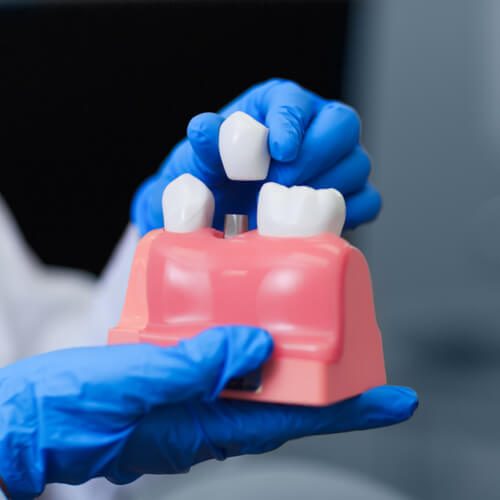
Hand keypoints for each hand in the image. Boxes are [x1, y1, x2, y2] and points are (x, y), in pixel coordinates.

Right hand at [0, 327, 416, 497]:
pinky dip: (244, 341)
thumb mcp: (135, 384)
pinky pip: (221, 361)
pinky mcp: (169, 381)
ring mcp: (189, 399)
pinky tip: (245, 317)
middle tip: (361, 344)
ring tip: (313, 322)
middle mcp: (208, 415)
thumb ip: (197, 366)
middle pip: (285, 396)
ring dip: (289, 353)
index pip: (296, 418)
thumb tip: (260, 348)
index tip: (395, 400)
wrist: (20, 419)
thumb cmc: (67, 413)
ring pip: (255, 376)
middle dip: (329, 376)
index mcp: (207, 424)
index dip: (350, 410)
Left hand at [132, 79, 380, 235]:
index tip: (278, 152)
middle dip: (315, 156)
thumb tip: (204, 128)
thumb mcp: (202, 161)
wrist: (229, 210)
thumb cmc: (218, 178)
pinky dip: (348, 213)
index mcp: (280, 105)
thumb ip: (205, 143)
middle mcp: (316, 127)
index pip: (296, 103)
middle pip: (342, 126)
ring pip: (357, 164)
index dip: (291, 124)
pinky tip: (316, 222)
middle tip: (282, 183)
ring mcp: (338, 161)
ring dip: (327, 187)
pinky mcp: (350, 194)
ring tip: (292, 206)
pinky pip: (368, 201)